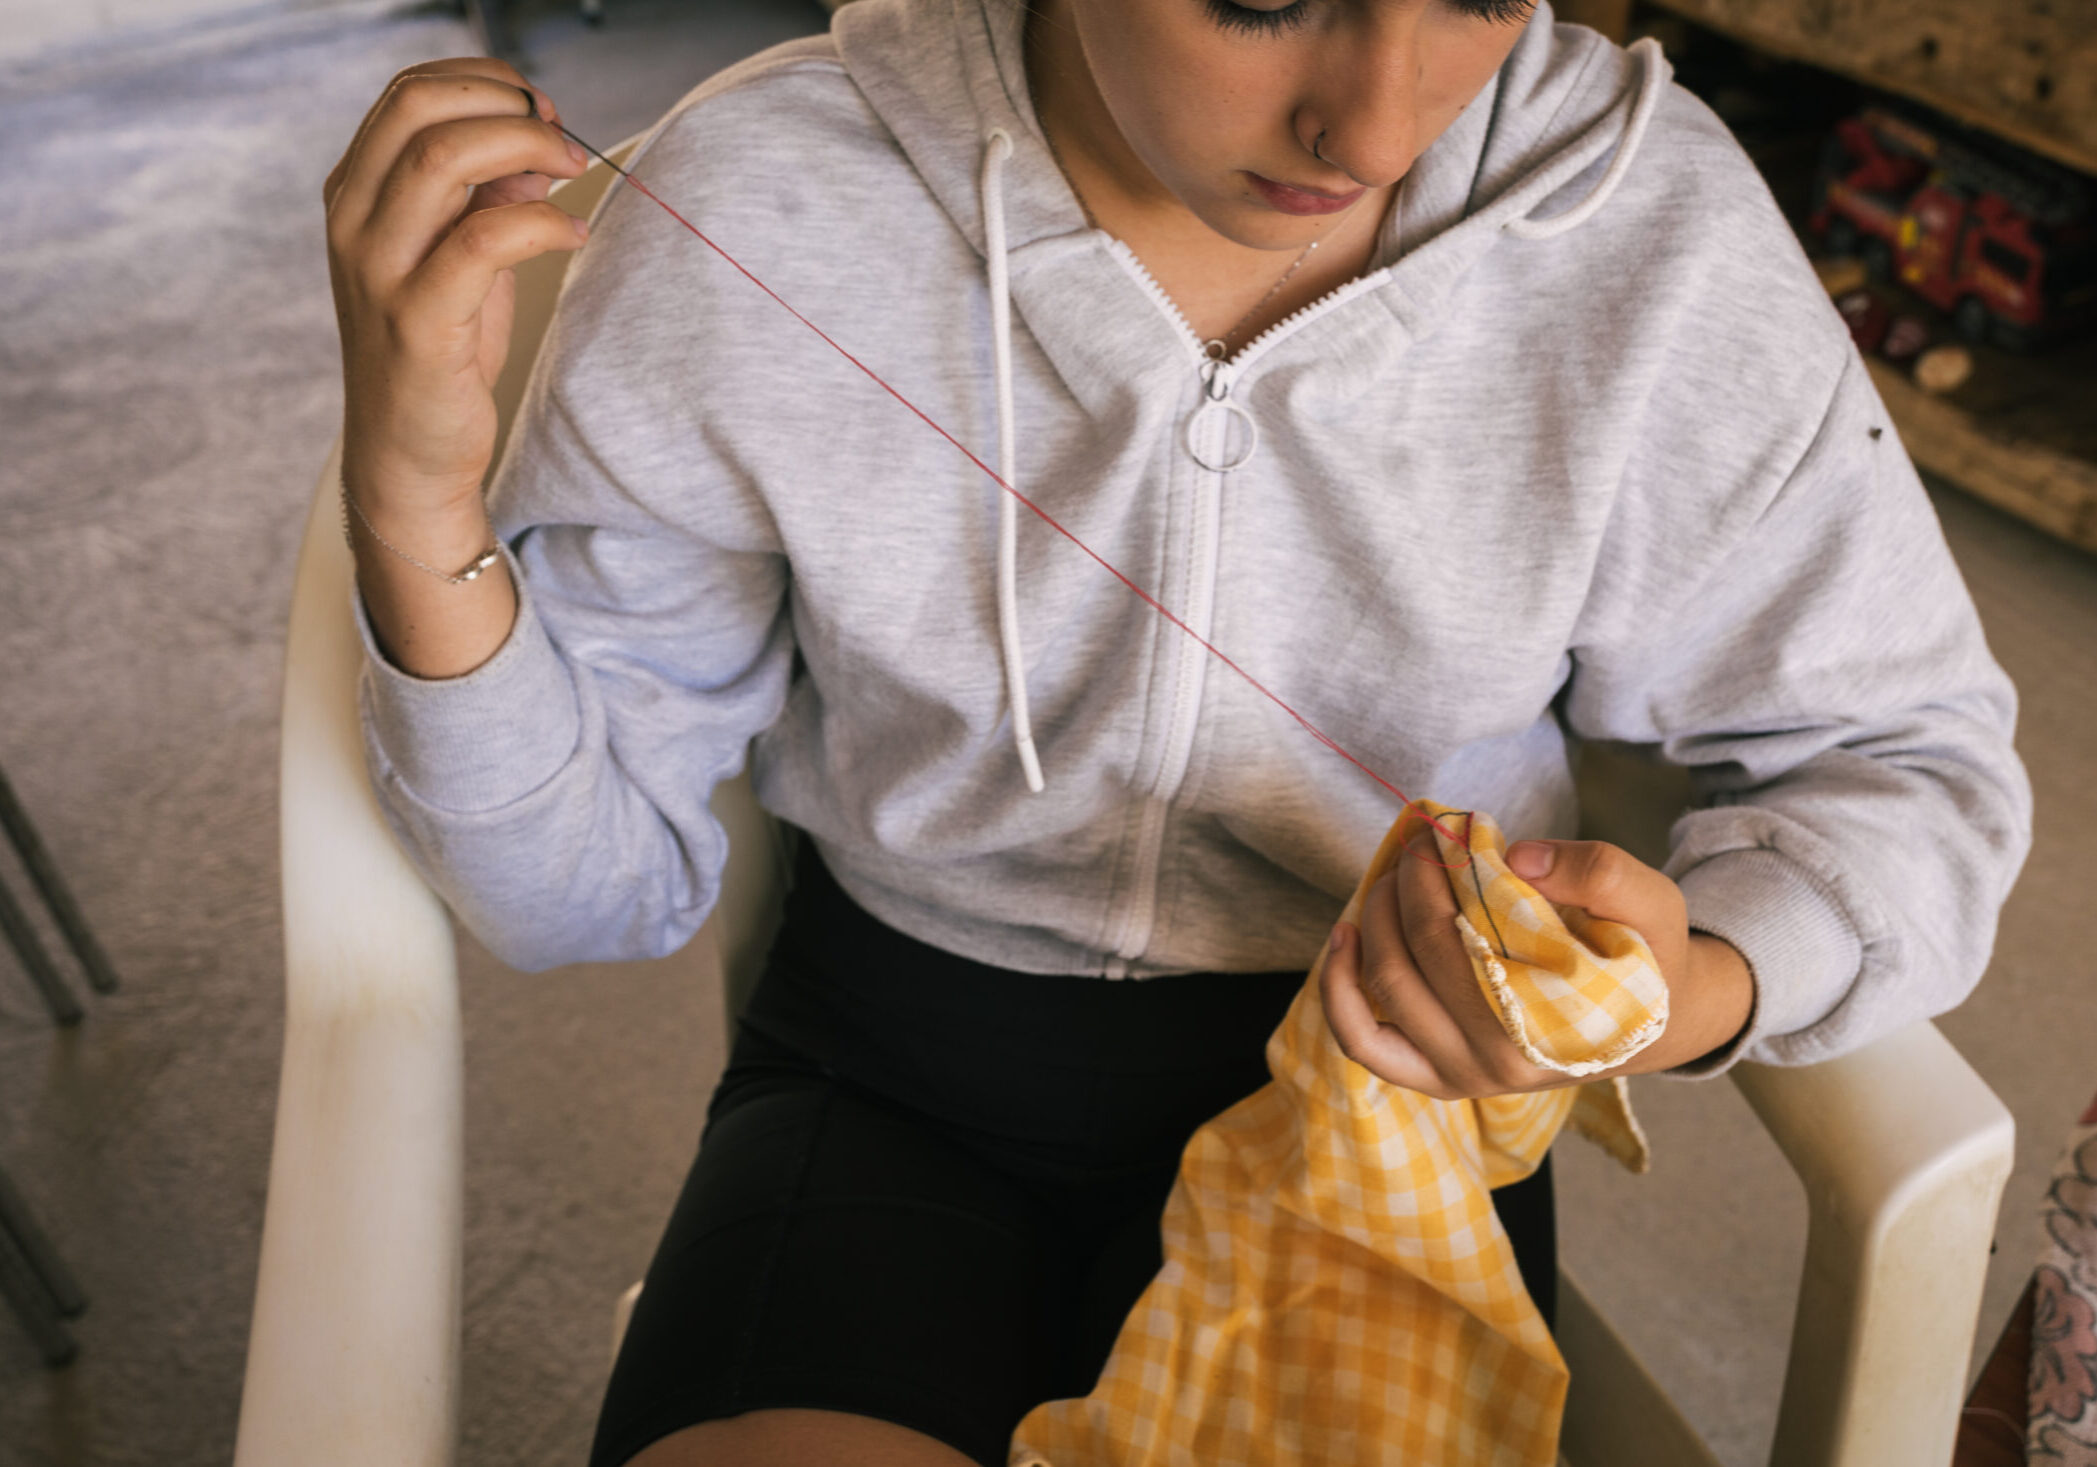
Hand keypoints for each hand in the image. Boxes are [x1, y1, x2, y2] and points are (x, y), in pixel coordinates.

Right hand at [325, 58, 590, 512]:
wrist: (406, 452)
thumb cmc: (438, 350)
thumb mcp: (462, 257)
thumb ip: (488, 196)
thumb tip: (538, 144)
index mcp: (355, 193)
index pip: (407, 92)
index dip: (483, 81)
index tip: (539, 106)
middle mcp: (353, 221)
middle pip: (420, 109)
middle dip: (505, 103)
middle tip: (562, 133)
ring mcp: (377, 269)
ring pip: (441, 159)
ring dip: (525, 147)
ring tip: (573, 168)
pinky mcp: (417, 321)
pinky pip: (483, 239)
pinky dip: (541, 222)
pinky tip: (573, 232)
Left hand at [1319, 835, 1755, 1099]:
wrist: (1653, 1021)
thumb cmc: (1647, 955)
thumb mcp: (1651, 902)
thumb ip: (1599, 872)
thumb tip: (1514, 859)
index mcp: (1545, 1024)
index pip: (1458, 936)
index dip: (1437, 872)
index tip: (1446, 832)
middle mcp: (1494, 1062)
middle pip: (1412, 955)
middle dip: (1406, 884)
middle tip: (1423, 844)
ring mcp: (1459, 1075)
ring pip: (1380, 991)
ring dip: (1374, 919)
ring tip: (1396, 877)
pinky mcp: (1434, 1077)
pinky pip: (1363, 1041)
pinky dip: (1339, 988)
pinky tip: (1344, 936)